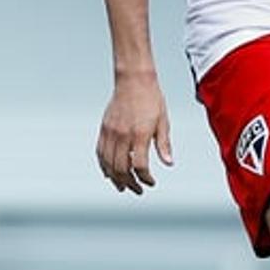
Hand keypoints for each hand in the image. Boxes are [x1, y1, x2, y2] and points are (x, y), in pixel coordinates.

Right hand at [96, 71, 172, 194]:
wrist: (133, 79)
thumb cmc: (151, 98)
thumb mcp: (163, 121)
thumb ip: (164, 144)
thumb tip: (169, 163)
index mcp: (140, 134)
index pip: (139, 166)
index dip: (146, 178)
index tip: (151, 182)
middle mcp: (123, 135)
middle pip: (121, 168)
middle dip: (130, 183)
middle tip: (137, 190)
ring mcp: (111, 132)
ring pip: (108, 163)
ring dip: (115, 178)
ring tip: (123, 186)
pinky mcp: (104, 128)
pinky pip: (100, 152)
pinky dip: (104, 165)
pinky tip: (110, 172)